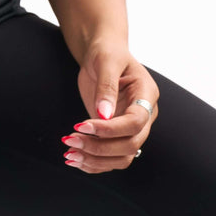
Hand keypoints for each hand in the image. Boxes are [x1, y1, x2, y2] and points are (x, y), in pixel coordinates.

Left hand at [61, 40, 160, 173]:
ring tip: (69, 154)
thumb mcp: (106, 62)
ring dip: (95, 160)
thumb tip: (104, 114)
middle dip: (99, 148)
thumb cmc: (107, 52)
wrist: (102, 54)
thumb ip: (107, 87)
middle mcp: (144, 115)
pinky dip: (93, 163)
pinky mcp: (118, 134)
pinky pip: (111, 157)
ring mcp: (132, 127)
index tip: (81, 125)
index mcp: (146, 94)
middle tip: (70, 140)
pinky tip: (74, 159)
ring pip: (122, 157)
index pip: (135, 122)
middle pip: (130, 145)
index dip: (109, 129)